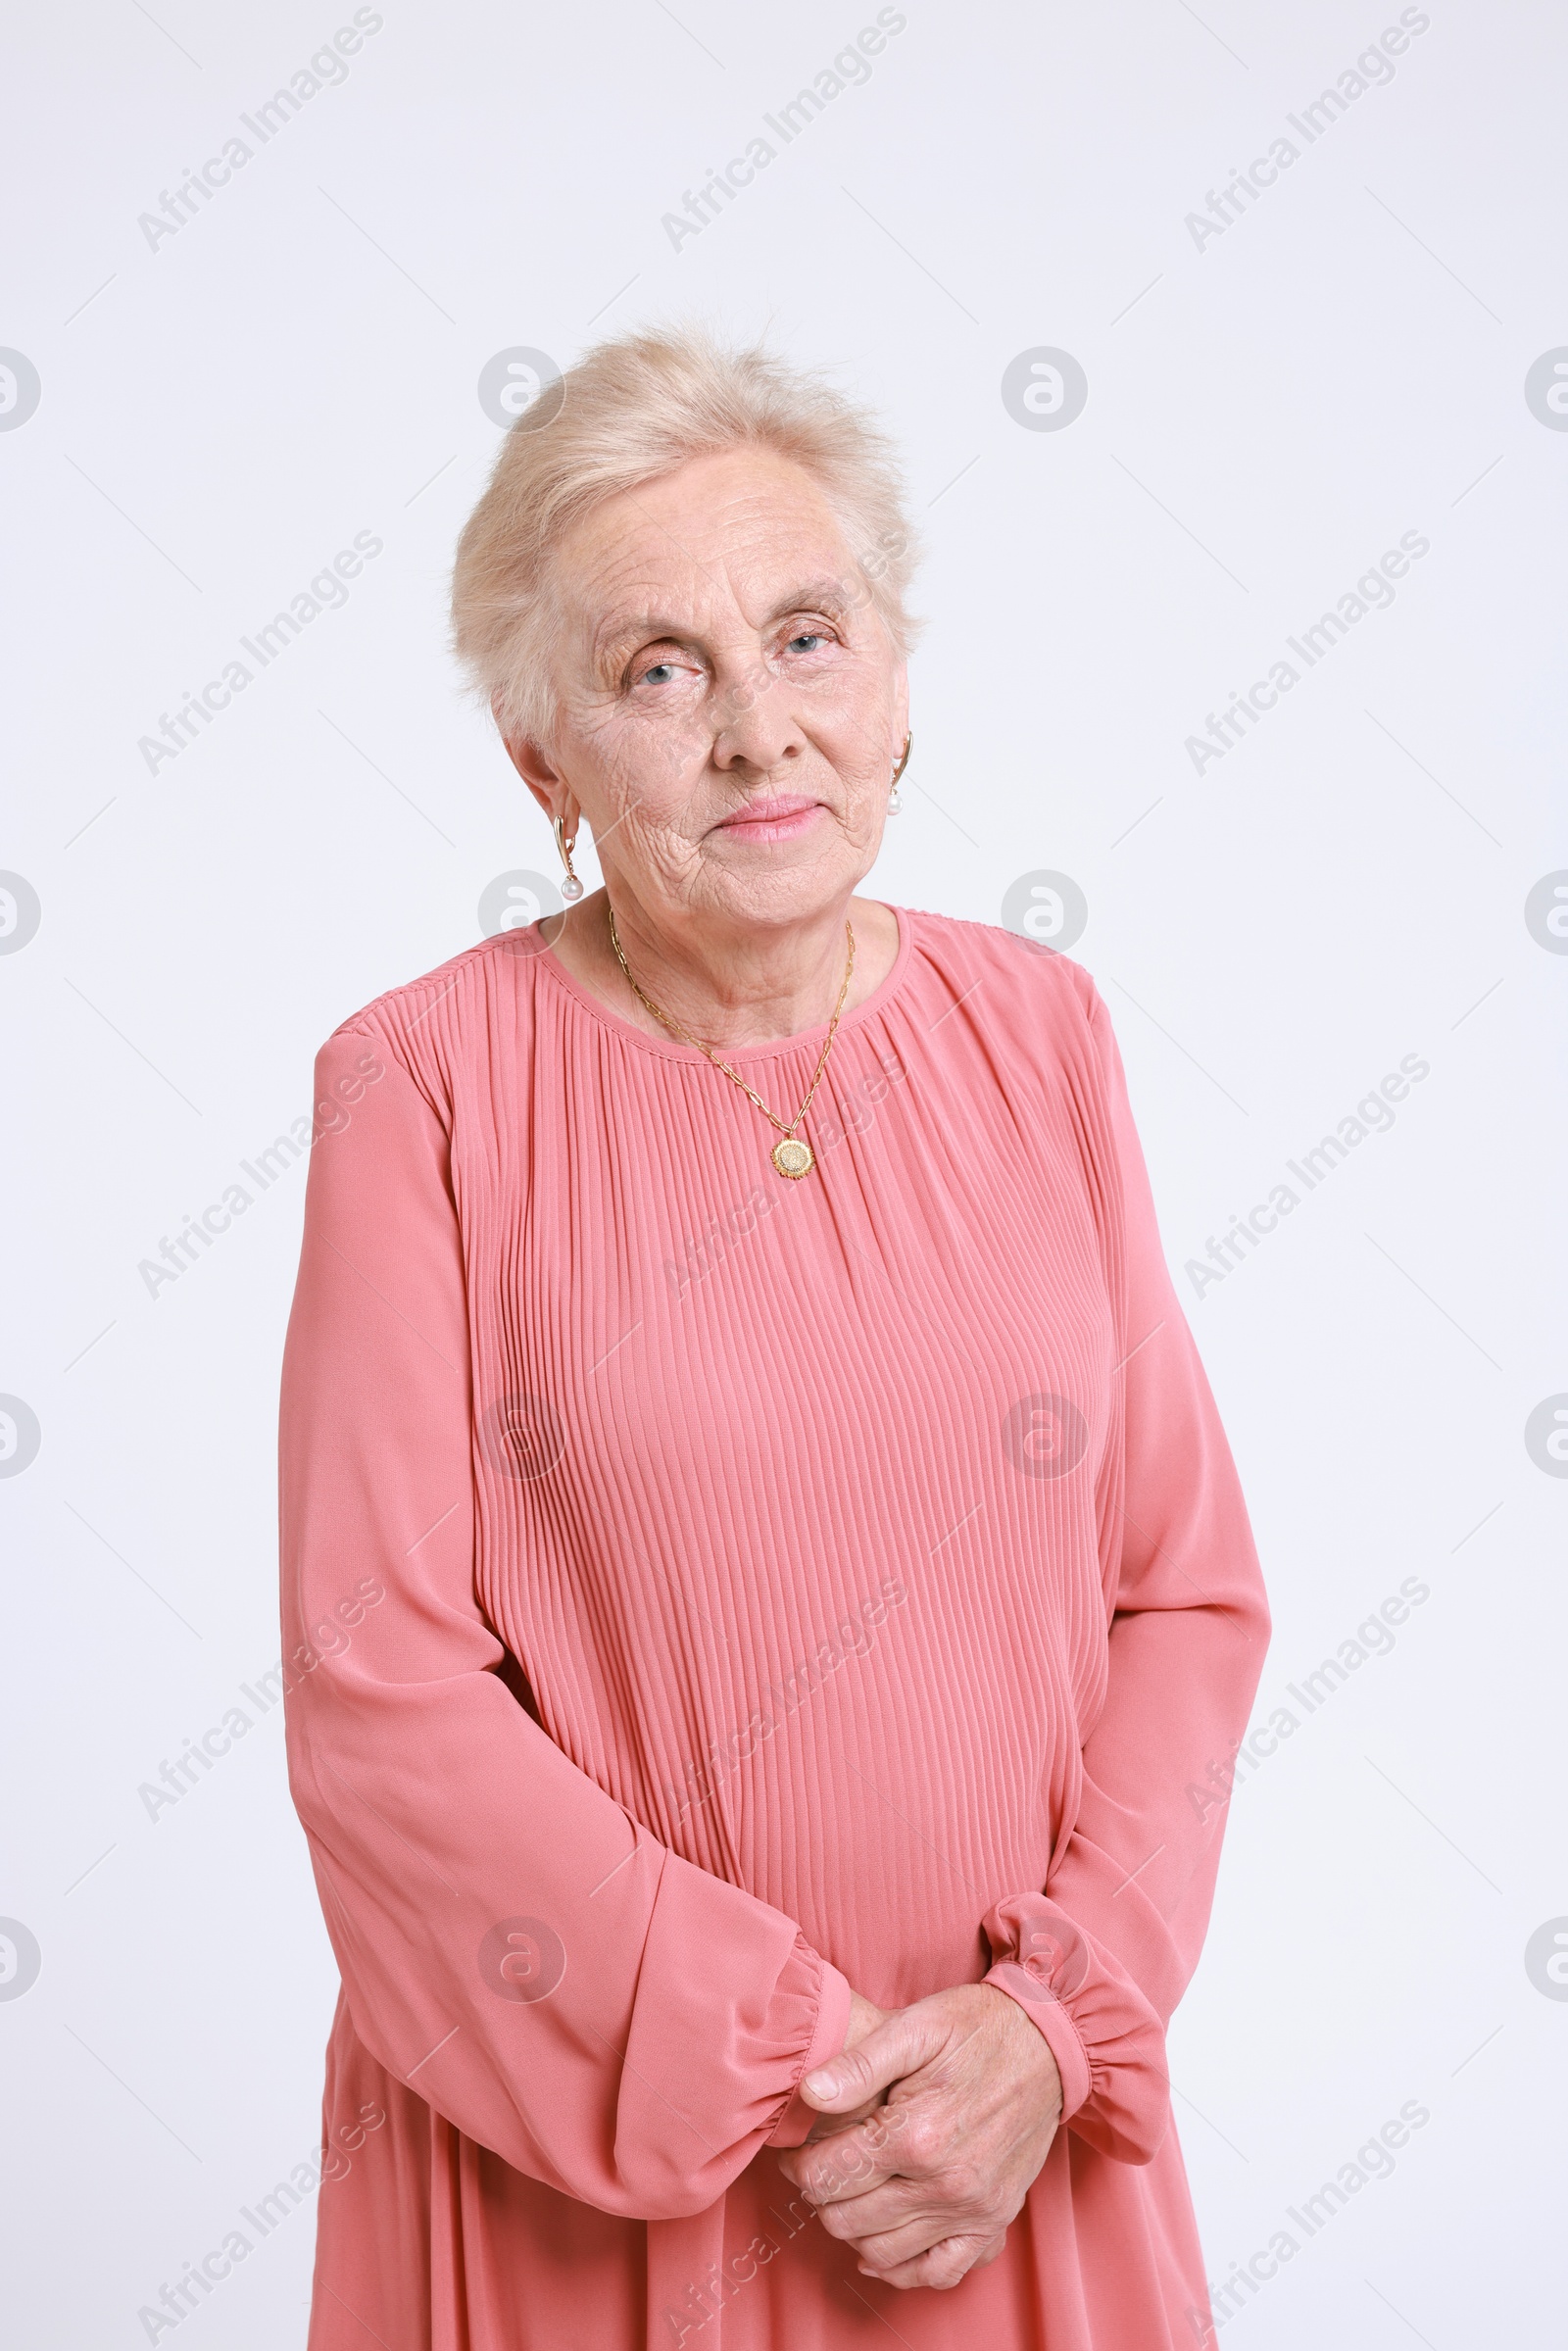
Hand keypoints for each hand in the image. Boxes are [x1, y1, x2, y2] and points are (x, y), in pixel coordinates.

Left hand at [776, 1983, 1062, 2291]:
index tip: (793, 2152)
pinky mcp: (994, 2221)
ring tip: (849, 2194)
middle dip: (821, 2197)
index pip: (828, 2176)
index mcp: (916, 2135)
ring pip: (883, 2252)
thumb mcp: (914, 2027)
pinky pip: (939, 2271)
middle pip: (848, 2218)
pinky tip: (884, 2242)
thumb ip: (858, 2065)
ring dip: (853, 2229)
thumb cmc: (975, 2028)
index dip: (797, 2166)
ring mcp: (973, 2210)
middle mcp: (945, 2184)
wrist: (1046, 2042)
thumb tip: (808, 2095)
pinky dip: (904, 2268)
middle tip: (819, 2169)